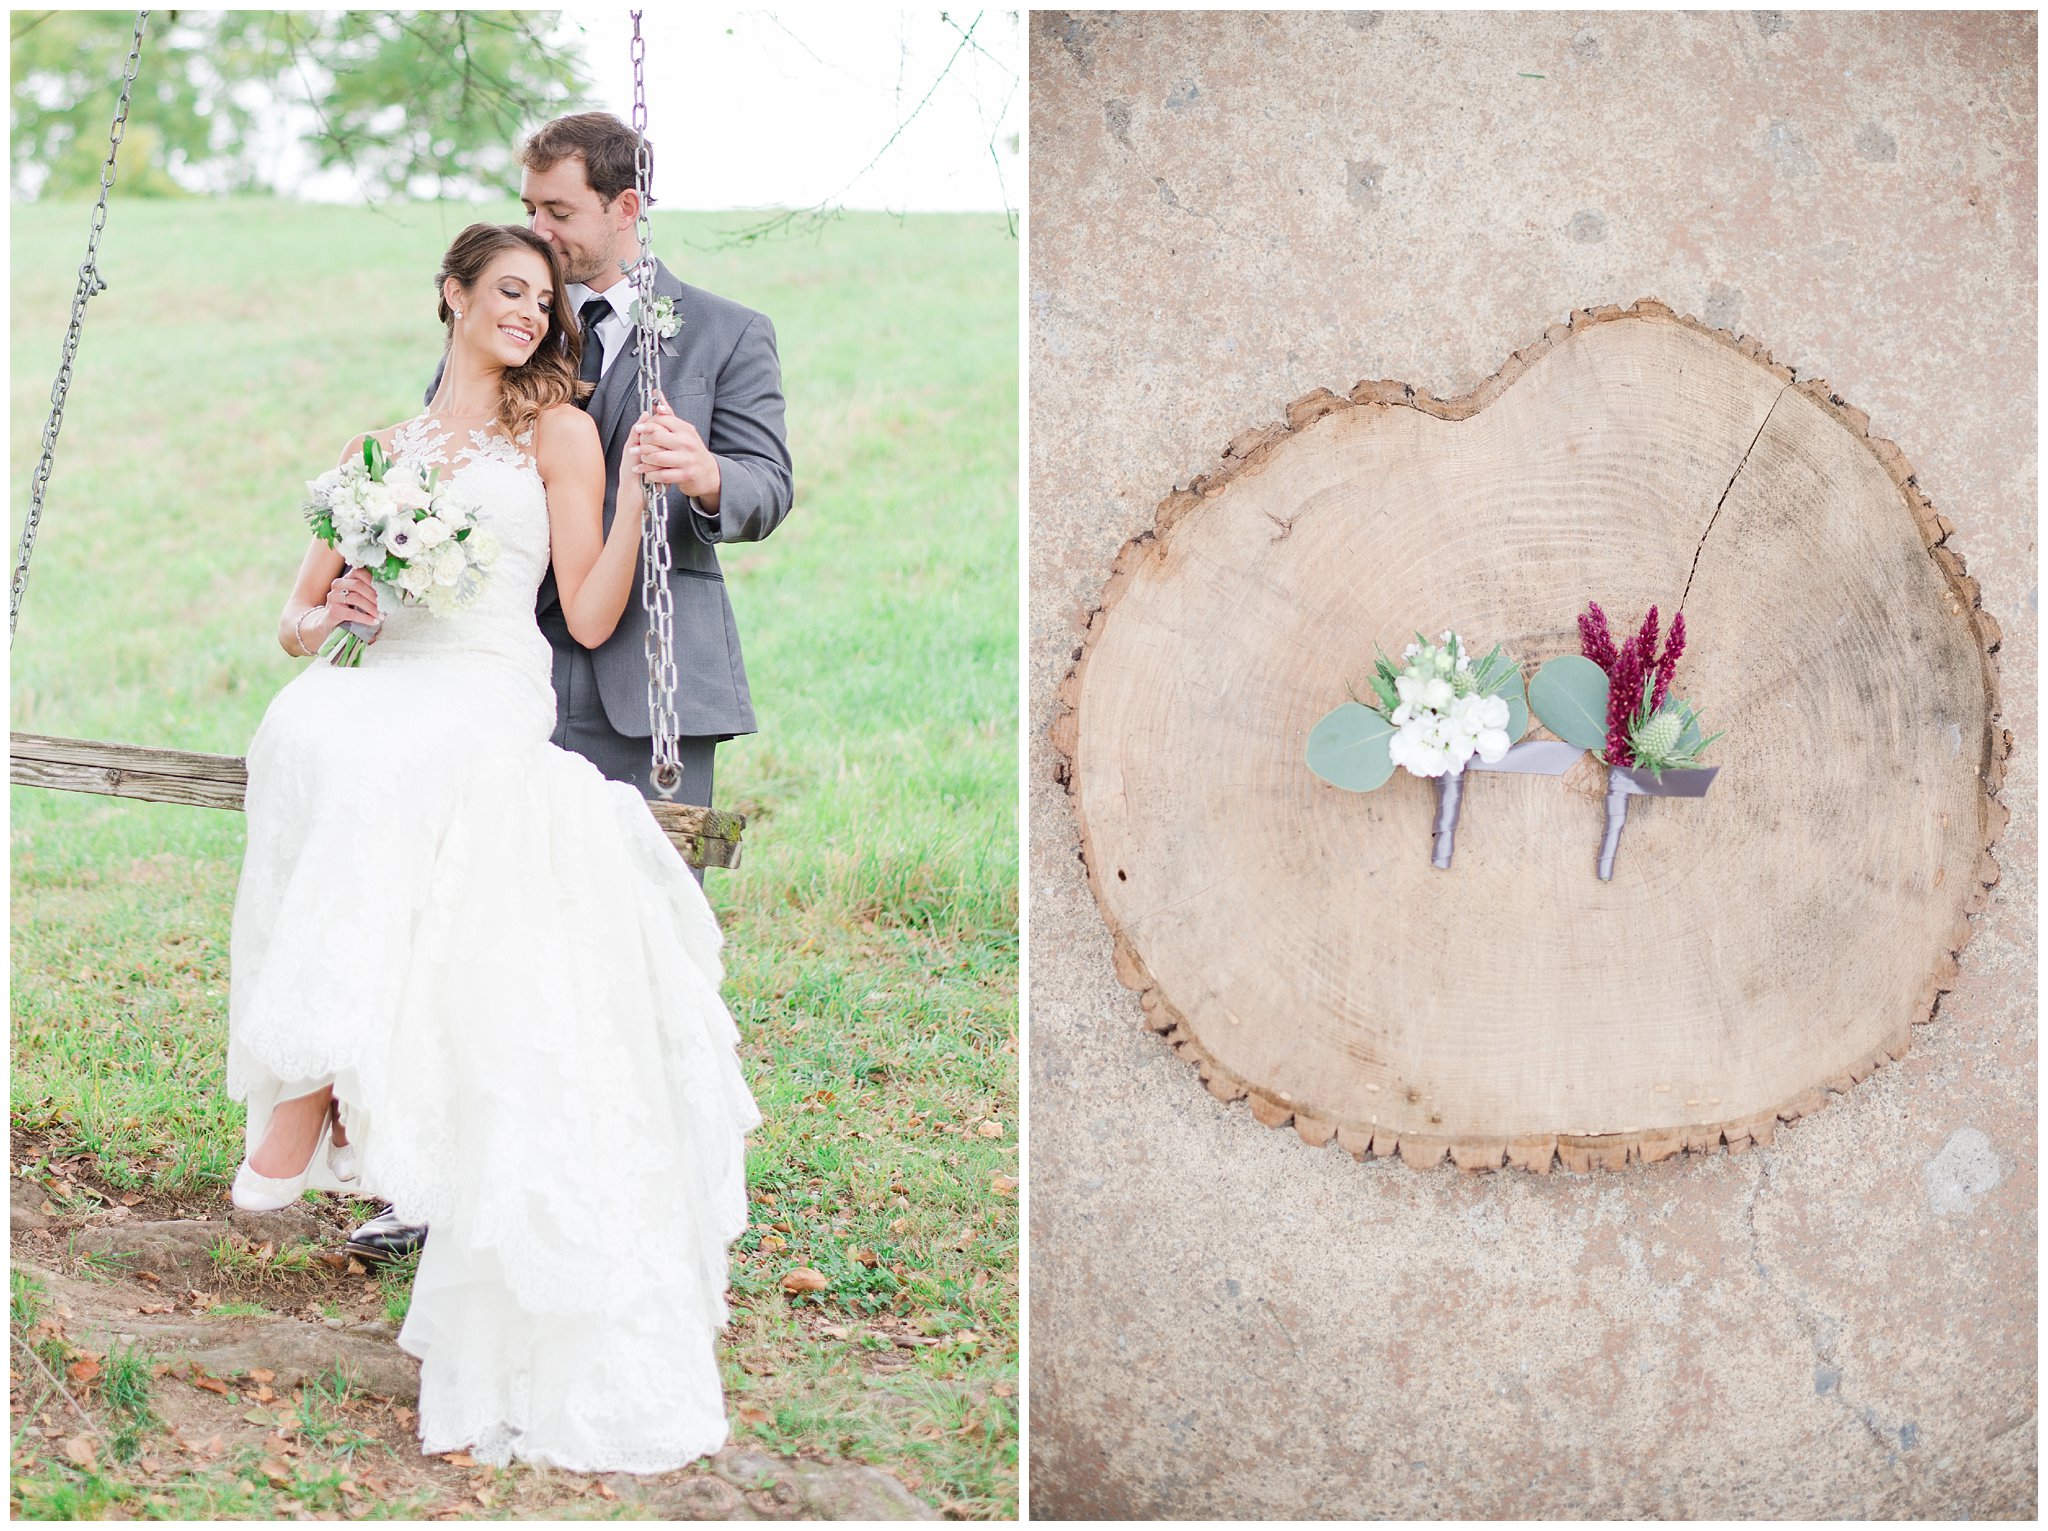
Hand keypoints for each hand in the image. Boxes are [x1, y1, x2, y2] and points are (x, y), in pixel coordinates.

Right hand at [323, 566, 380, 637]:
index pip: (360, 572)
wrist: (330, 621)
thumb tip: (392, 593)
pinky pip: (351, 613)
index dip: (373, 580)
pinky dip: (365, 618)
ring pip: (355, 598)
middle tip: (385, 605)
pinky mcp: (333, 611)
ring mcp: (333, 597)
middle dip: (374, 596)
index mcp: (346, 578)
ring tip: (381, 616)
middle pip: (358, 585)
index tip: (386, 590)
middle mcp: (338, 584)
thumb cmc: (350, 607)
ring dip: (371, 608)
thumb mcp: (359, 596)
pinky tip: (373, 621)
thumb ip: (370, 591)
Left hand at [630, 392, 720, 506]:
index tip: (638, 429)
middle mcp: (687, 443)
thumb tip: (656, 393)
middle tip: (636, 447)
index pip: (662, 420)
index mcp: (686, 429)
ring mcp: (687, 460)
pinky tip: (646, 473)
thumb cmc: (691, 450)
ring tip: (640, 460)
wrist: (708, 473)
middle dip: (642, 442)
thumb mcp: (683, 430)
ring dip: (645, 459)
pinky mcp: (685, 475)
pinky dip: (650, 474)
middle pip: (656, 437)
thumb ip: (668, 414)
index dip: (647, 424)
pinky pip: (662, 474)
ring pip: (657, 457)